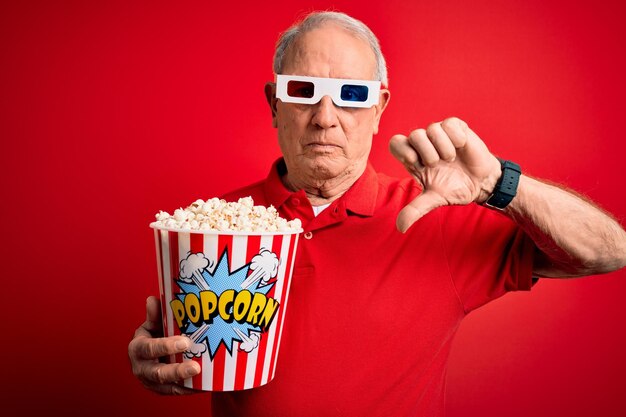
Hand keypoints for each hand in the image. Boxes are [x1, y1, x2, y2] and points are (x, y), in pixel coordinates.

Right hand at [128, 296, 200, 394]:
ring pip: (167, 385)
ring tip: (200, 377)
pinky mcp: (162, 389)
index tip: (185, 342)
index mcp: (138, 348)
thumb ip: (155, 314)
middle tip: (195, 367)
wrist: (152, 354)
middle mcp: (142, 367)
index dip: (166, 346)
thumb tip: (153, 300)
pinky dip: (187, 390)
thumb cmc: (154, 336)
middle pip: (158, 373)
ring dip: (184, 382)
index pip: (149, 348)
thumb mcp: (152, 324)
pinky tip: (200, 386)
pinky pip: (175, 392)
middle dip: (177, 371)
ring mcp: (151, 381)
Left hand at [389, 117, 501, 231]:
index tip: (417, 164)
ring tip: (452, 158)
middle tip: (439, 164)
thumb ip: (415, 210)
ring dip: (444, 148)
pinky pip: (449, 124)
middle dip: (428, 154)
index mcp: (413, 158)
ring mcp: (439, 133)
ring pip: (432, 129)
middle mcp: (423, 143)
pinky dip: (456, 138)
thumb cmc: (455, 189)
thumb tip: (400, 227)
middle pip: (413, 135)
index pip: (395, 142)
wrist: (481, 183)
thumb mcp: (434, 200)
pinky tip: (461, 147)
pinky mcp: (455, 126)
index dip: (403, 151)